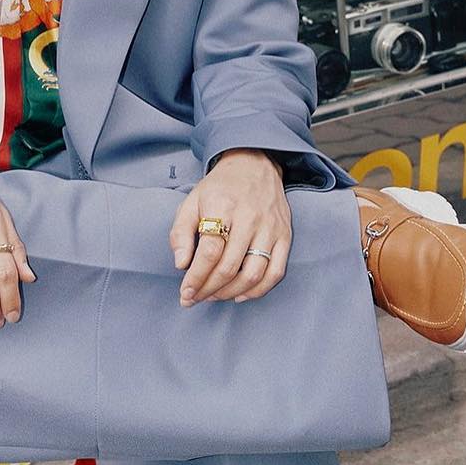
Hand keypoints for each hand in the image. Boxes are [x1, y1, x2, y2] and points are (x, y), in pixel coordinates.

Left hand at [169, 149, 290, 305]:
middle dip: (208, 289)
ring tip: (213, 296)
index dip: (196, 277)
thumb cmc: (219, 188)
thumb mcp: (191, 201)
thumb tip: (181, 264)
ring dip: (230, 293)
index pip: (210, 251)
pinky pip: (275, 272)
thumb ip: (181, 233)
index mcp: (223, 206)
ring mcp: (270, 228)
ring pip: (253, 274)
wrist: (254, 165)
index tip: (185, 292)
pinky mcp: (284, 236)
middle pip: (229, 266)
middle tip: (194, 298)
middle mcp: (249, 218)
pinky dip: (258, 290)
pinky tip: (240, 295)